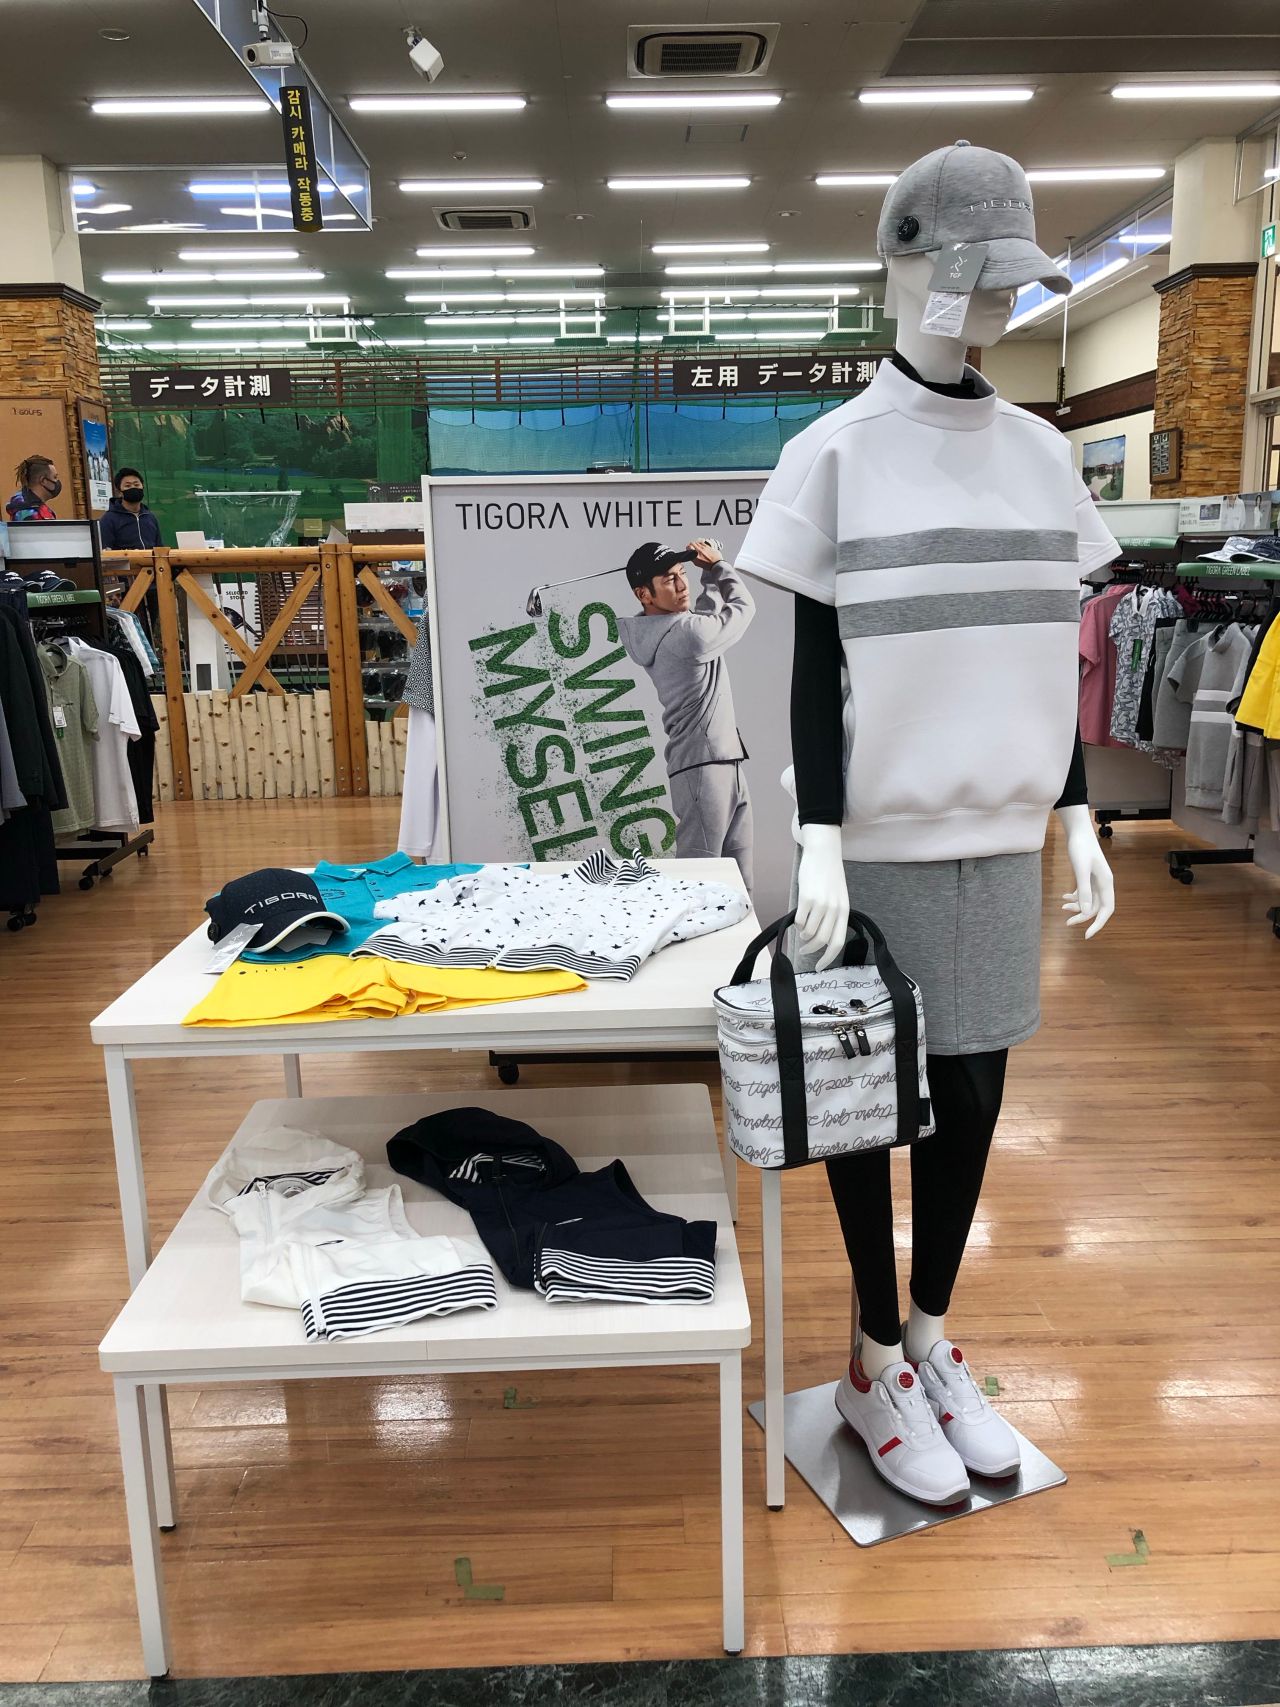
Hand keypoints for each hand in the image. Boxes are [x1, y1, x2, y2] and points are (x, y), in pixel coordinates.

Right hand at [689, 536, 722, 567]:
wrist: (717, 564)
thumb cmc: (708, 565)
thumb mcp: (697, 564)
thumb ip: (692, 558)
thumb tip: (689, 554)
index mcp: (696, 555)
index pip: (689, 547)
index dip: (687, 547)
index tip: (688, 548)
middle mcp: (700, 550)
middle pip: (692, 543)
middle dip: (691, 545)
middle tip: (692, 547)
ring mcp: (704, 547)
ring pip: (697, 542)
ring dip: (696, 544)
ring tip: (697, 547)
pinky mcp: (708, 546)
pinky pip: (702, 542)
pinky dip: (700, 543)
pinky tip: (701, 546)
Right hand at [795, 823, 848, 969]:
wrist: (824, 852)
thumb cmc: (829, 875)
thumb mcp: (838, 897)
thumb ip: (833, 916)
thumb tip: (820, 937)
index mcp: (844, 911)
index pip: (838, 942)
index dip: (828, 958)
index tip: (819, 967)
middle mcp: (834, 910)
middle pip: (822, 940)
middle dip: (811, 950)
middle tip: (804, 950)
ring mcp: (821, 904)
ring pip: (809, 932)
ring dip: (803, 935)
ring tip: (802, 931)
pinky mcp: (807, 897)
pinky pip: (800, 920)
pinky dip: (797, 923)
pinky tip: (798, 919)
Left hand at [1056, 804, 1115, 938]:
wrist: (1077, 830)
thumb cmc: (1080, 847)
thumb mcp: (1081, 869)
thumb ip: (1084, 890)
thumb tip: (1085, 911)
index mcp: (1106, 883)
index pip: (1107, 910)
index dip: (1098, 924)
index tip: (1086, 935)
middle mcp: (1103, 883)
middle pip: (1096, 907)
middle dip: (1082, 916)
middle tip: (1067, 923)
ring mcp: (1095, 879)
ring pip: (1088, 900)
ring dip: (1077, 906)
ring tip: (1062, 907)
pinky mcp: (1087, 876)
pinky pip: (1083, 892)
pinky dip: (1074, 897)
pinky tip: (1063, 897)